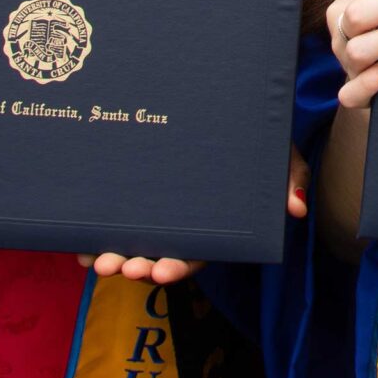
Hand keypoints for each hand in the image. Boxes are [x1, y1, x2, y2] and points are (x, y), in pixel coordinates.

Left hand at [82, 148, 307, 282]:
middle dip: (137, 264)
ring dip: (114, 254)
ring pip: (135, 241)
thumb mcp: (282, 156)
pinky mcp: (141, 191)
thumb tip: (297, 208)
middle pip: (159, 253)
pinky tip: (80, 241)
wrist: (236, 106)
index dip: (177, 266)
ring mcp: (161, 209)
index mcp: (216, 223)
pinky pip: (117, 218)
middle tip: (118, 267)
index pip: (197, 253)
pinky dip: (98, 232)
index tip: (159, 272)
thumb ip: (290, 179)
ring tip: (96, 260)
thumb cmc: (260, 140)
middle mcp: (185, 221)